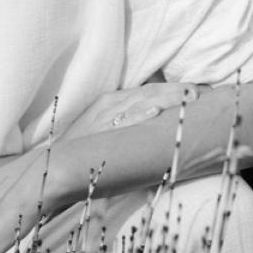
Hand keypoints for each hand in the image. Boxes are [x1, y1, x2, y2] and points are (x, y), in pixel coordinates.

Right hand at [59, 79, 199, 141]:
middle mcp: (110, 104)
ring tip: (188, 97)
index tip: (197, 91)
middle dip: (177, 91)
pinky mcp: (99, 132)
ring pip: (141, 102)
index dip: (174, 90)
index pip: (149, 90)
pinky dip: (138, 116)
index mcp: (112, 101)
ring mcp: (105, 118)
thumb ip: (126, 123)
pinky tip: (153, 113)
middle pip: (150, 92)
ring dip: (166, 99)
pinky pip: (121, 122)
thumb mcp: (102, 129)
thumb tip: (155, 124)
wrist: (50, 162)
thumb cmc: (79, 149)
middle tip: (202, 92)